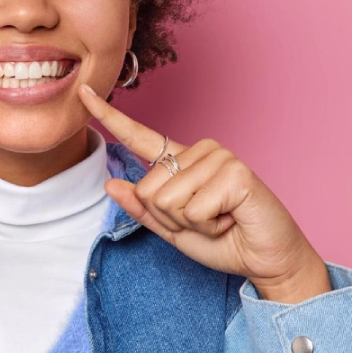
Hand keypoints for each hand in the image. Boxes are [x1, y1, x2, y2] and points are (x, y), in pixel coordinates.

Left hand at [78, 84, 330, 303]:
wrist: (267, 260)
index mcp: (181, 162)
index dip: (109, 116)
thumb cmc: (225, 242)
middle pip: (148, 188)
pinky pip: (193, 208)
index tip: (84, 92)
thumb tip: (110, 183)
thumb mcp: (173, 230)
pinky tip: (231, 219)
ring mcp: (219, 157)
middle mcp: (199, 151)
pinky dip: (209, 225)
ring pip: (167, 199)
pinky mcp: (235, 172)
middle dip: (170, 218)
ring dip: (192, 223)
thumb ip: (144, 210)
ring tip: (221, 219)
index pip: (139, 137)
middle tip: (206, 221)